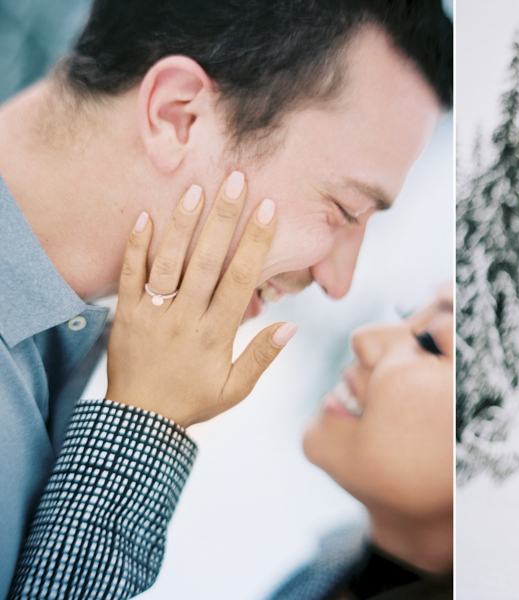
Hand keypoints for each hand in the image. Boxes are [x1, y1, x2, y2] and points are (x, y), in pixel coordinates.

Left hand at [106, 173, 296, 426]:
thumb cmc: (194, 401)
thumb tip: (292, 326)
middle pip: (207, 261)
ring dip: (182, 223)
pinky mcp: (125, 314)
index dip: (255, 243)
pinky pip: (129, 276)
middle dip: (224, 219)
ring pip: (169, 262)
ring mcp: (152, 314)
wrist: (137, 422)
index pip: (240, 279)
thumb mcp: (236, 389)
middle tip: (236, 180)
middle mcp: (185, 318)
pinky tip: (145, 215)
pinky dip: (136, 246)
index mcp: (215, 334)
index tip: (268, 210)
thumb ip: (262, 356)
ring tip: (196, 188)